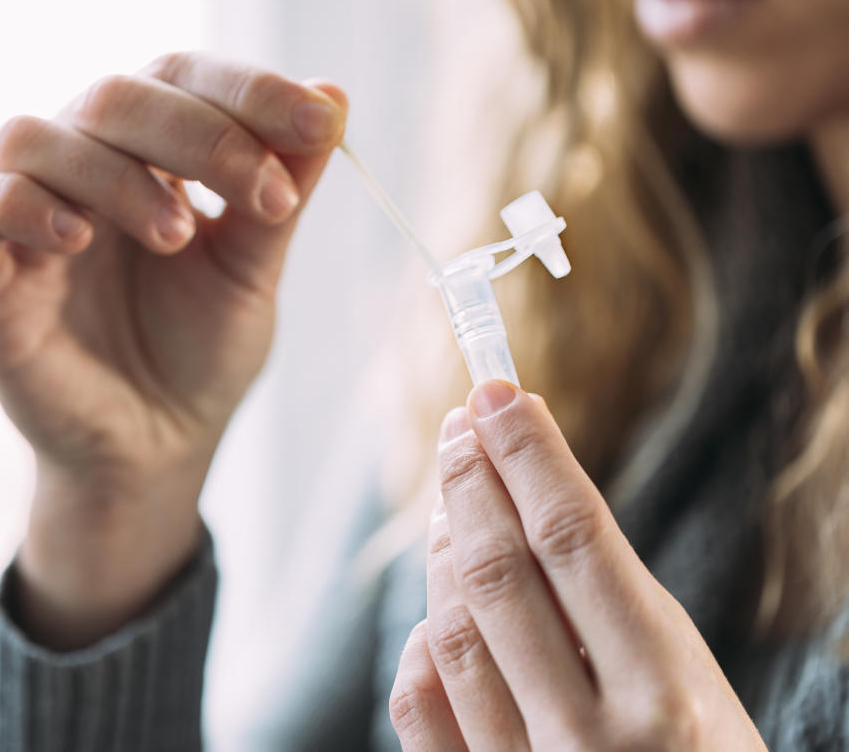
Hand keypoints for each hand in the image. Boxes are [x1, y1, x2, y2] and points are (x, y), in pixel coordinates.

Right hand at [0, 52, 346, 646]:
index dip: (248, 89)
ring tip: (176, 236)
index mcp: (145, 154)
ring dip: (114, 175)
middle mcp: (78, 168)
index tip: (319, 123)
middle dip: (199, 135)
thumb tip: (333, 92)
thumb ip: (281, 189)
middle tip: (264, 197)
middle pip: (113, 96)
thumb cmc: (199, 355)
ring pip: (34, 137)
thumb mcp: (252, 271)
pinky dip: (19, 206)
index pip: (180, 78)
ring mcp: (22, 217)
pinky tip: (77, 240)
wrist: (156, 451)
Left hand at [389, 380, 764, 749]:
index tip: (499, 394)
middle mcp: (592, 738)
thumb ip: (613, 603)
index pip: (576, 539)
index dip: (529, 455)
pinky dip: (420, 644)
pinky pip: (422, 707)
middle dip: (471, 482)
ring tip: (454, 498)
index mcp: (665, 695)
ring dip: (442, 548)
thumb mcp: (692, 684)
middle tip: (460, 425)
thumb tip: (528, 492)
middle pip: (500, 572)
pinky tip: (435, 607)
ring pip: (450, 632)